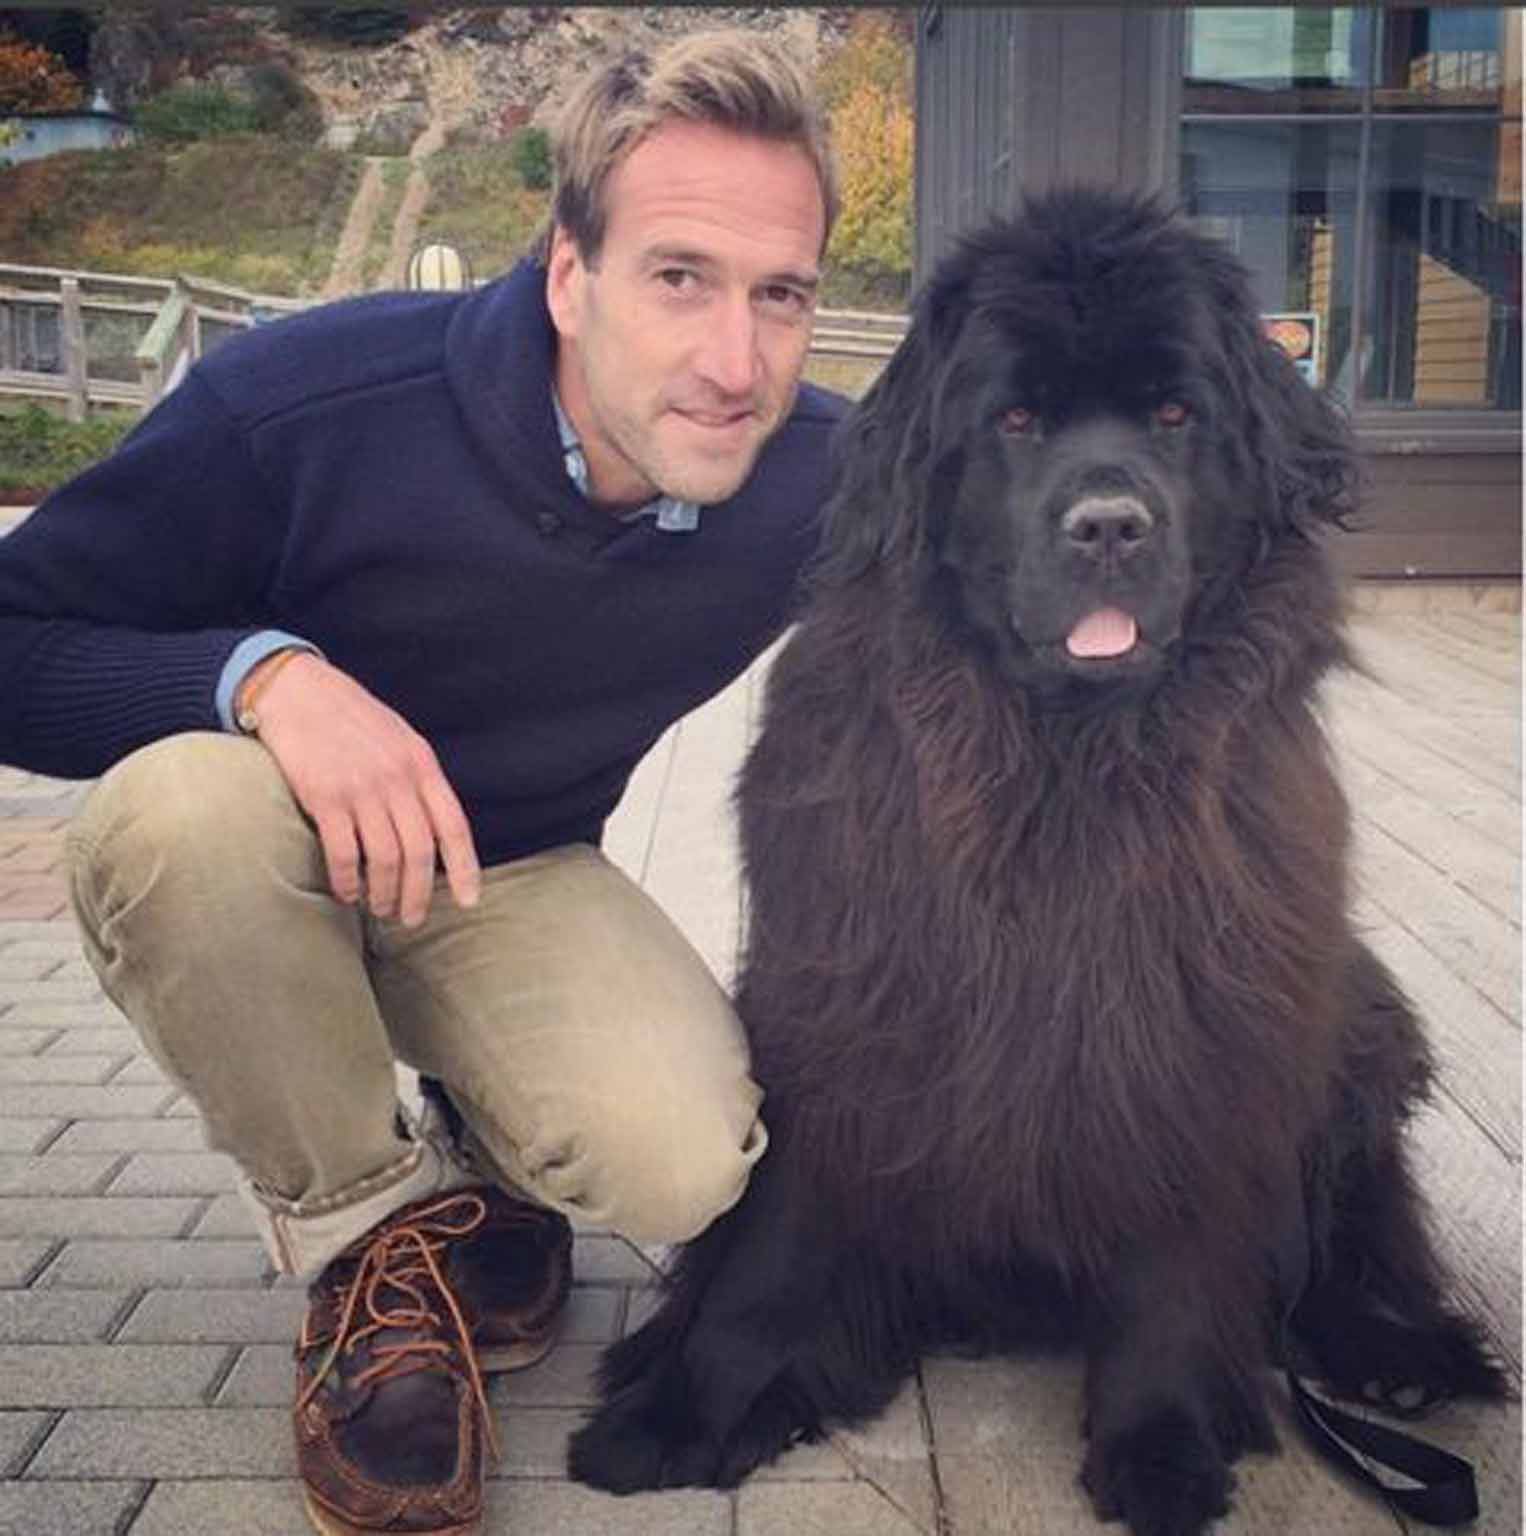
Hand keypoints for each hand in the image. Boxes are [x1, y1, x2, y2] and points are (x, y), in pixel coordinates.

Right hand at [239, 652, 481, 924]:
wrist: (298, 690)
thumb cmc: (352, 720)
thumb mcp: (400, 740)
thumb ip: (419, 780)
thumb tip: (435, 829)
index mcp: (422, 766)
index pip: (453, 827)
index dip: (465, 869)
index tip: (468, 901)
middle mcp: (397, 779)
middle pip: (419, 853)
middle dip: (418, 894)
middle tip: (410, 918)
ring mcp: (361, 789)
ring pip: (385, 860)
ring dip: (384, 893)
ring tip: (380, 908)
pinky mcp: (324, 797)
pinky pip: (344, 854)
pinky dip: (348, 881)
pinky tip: (347, 892)